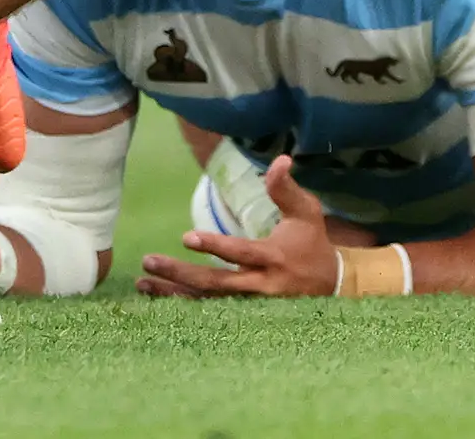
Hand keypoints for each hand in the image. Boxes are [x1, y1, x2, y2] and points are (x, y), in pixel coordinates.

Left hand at [138, 156, 338, 297]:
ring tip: (142, 283)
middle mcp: (260, 285)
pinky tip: (158, 297)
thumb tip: (281, 159)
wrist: (331, 288)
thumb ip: (286, 189)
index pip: (241, 253)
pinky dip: (183, 306)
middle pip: (216, 283)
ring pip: (208, 302)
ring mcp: (250, 305)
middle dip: (180, 274)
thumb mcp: (306, 212)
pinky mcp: (243, 315)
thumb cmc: (312, 244)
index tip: (186, 237)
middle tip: (149, 262)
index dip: (215, 246)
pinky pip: (209, 313)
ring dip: (174, 293)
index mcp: (273, 257)